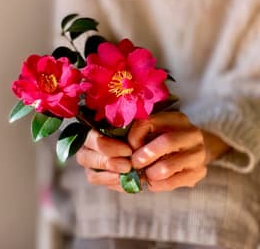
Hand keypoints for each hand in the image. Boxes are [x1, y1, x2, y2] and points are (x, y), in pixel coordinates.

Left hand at [77, 111, 229, 192]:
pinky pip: (174, 182)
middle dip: (143, 155)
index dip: (133, 137)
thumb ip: (135, 133)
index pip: (149, 122)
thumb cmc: (163, 140)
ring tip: (141, 175)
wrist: (193, 153)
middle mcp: (191, 132)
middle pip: (166, 141)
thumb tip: (104, 144)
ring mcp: (198, 153)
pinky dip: (157, 185)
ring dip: (148, 173)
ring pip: (168, 166)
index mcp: (175, 118)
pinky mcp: (200, 172)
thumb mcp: (152, 131)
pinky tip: (151, 183)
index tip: (127, 147)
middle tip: (132, 164)